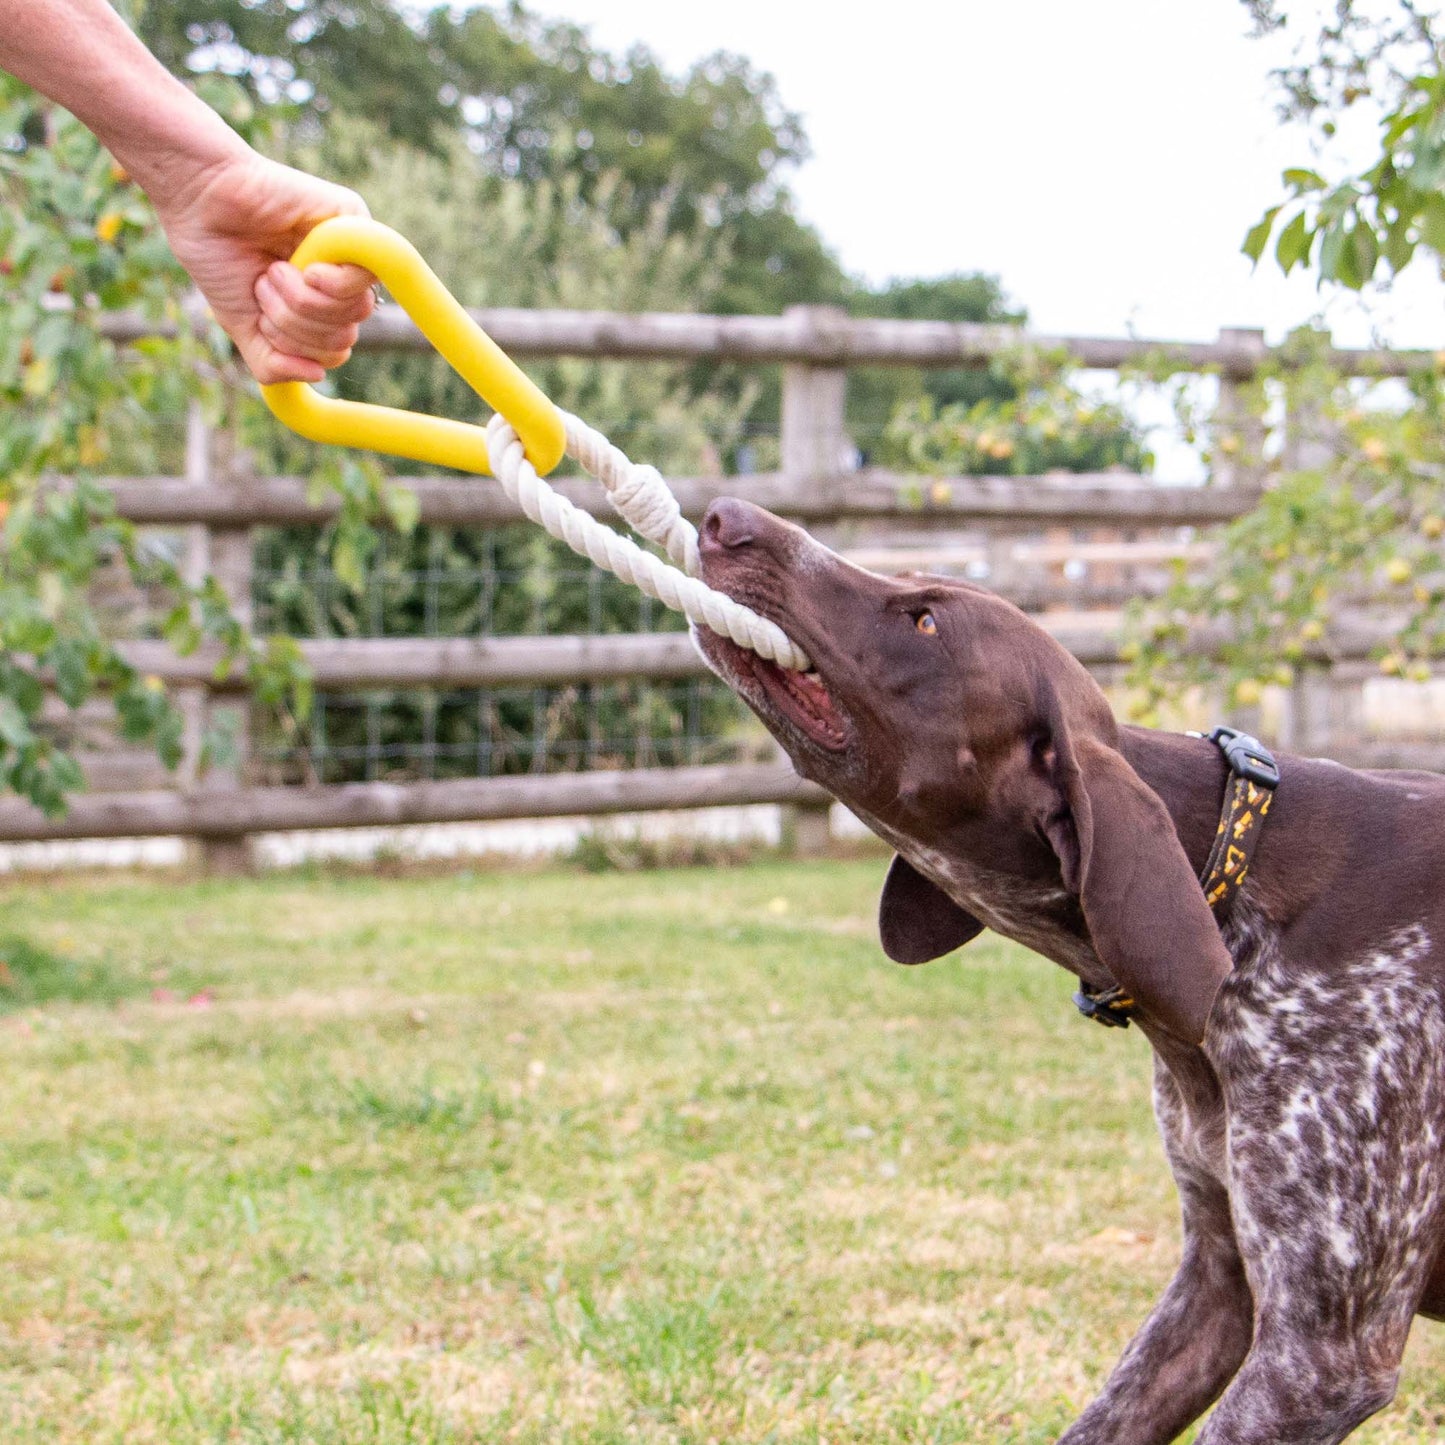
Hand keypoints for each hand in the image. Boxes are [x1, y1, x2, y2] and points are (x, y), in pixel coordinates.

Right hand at [152, 147, 375, 385]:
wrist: (199, 200)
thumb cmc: (218, 257)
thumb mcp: (243, 327)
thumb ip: (274, 364)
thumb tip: (317, 374)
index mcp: (317, 308)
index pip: (332, 354)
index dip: (294, 347)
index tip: (260, 314)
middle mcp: (337, 285)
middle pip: (343, 339)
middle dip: (292, 323)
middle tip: (265, 283)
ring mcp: (348, 256)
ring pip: (353, 315)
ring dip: (301, 301)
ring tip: (275, 269)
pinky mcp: (355, 224)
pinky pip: (365, 280)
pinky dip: (329, 283)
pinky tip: (305, 266)